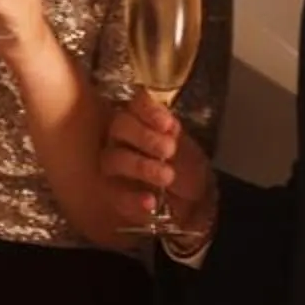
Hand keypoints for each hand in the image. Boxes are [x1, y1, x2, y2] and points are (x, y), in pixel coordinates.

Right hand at [101, 90, 213, 236]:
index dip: (149, 110)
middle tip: (169, 149)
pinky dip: (133, 199)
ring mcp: (114, 164)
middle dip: (144, 136)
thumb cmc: (187, 165)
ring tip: (167, 176)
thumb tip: (168, 127)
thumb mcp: (188, 147)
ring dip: (140, 166)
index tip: (169, 125)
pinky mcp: (114, 193)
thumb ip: (174, 135)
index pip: (137, 103)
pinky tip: (151, 202)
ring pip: (113, 159)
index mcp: (142, 118)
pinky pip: (116, 195)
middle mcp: (121, 136)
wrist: (192, 201)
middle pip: (119, 126)